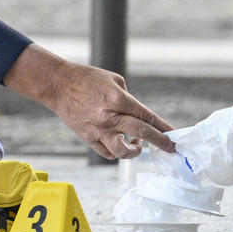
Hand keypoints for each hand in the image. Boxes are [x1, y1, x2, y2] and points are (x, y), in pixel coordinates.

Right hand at [3, 44, 175, 159]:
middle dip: (160, 142)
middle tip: (171, 148)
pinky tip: (120, 144)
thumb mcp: (114, 80)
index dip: (163, 127)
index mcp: (118, 99)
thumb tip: (138, 114)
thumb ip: (128, 98)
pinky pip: (107, 153)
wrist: (59, 85)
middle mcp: (110, 116)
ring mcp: (98, 129)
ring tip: (138, 146)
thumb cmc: (88, 79)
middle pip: (142, 133)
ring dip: (135, 151)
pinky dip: (117, 152)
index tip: (174, 136)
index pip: (147, 117)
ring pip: (123, 151)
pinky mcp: (88, 138)